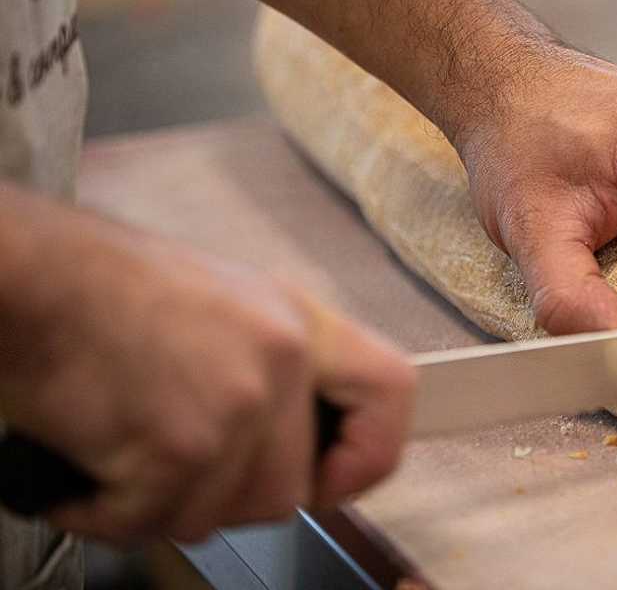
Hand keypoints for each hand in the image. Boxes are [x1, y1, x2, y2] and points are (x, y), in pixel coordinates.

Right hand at [0, 192, 413, 543]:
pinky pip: (151, 522)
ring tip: (123, 456)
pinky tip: (87, 467)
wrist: (32, 280)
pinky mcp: (176, 446)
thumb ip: (281, 368)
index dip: (369, 453)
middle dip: (228, 497)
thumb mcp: (230, 304)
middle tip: (177, 468)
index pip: (393, 394)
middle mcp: (281, 362)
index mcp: (301, 323)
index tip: (336, 475)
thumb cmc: (108, 288)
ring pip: (222, 516)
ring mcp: (233, 406)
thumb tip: (301, 437)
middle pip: (290, 491)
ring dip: (161, 506)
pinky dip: (106, 513)